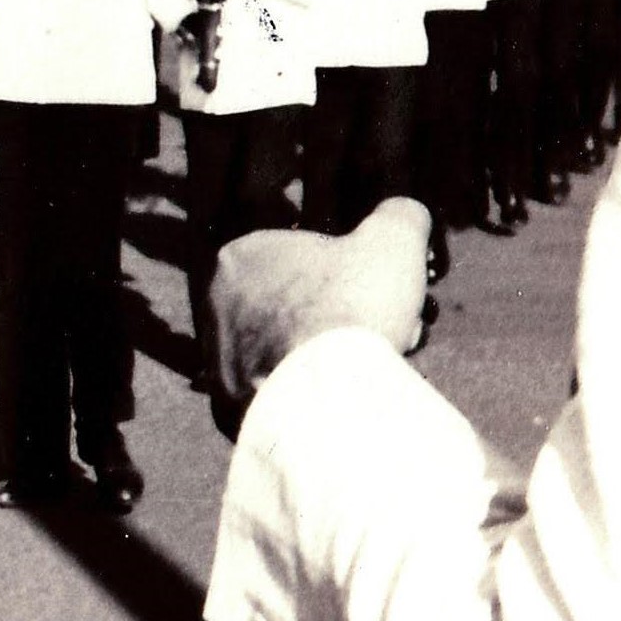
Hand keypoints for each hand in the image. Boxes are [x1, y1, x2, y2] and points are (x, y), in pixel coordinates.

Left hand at [209, 199, 431, 418]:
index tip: (379, 293)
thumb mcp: (393, 239)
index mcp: (240, 257)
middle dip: (345, 318)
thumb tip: (404, 213)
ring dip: (334, 356)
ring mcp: (219, 360)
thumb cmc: (351, 307)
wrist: (325, 396)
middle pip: (301, 308)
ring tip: (374, 366)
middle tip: (384, 330)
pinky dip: (314, 394)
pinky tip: (347, 396)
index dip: (352, 274)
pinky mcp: (231, 407)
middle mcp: (216, 308)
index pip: (305, 259)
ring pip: (292, 351)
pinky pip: (282, 394)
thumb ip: (398, 217)